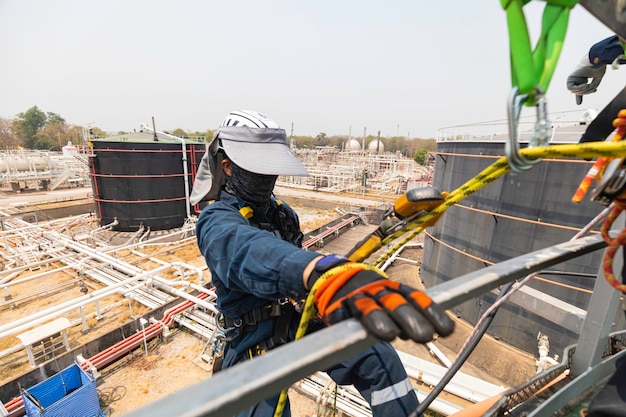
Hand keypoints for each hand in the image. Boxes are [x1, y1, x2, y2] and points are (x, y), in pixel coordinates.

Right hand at [313, 264, 454, 342]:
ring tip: (389, 334)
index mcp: (396, 291)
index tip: (447, 329)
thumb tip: (433, 332)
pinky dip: (353, 319)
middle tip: (424, 335)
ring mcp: (359, 298)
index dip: (431, 312)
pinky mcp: (340, 307)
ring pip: (372, 307)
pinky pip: (347, 312)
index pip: (417, 298)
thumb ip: (409, 319)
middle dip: (411, 319)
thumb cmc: (372, 300)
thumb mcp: (393, 306)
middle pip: (397, 303)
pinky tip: (360, 327)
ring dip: (380, 319)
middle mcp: (380, 291)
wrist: (336, 280)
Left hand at [566, 55, 605, 96]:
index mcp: (582, 79)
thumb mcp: (596, 80)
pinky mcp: (569, 78)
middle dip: (586, 92)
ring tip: (589, 85)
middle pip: (578, 92)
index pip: (579, 90)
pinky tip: (585, 85)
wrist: (596, 60)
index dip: (579, 97)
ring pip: (574, 92)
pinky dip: (578, 89)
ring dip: (583, 90)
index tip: (579, 104)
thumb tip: (588, 91)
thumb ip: (591, 87)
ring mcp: (572, 78)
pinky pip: (571, 88)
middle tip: (594, 89)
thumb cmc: (597, 67)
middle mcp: (576, 79)